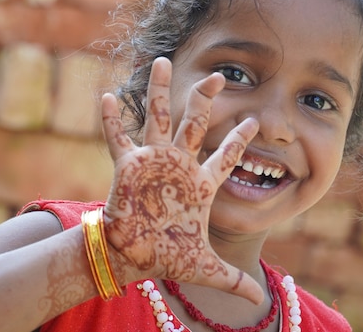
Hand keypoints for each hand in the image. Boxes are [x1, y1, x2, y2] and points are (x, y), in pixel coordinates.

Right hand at [101, 57, 263, 304]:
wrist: (133, 258)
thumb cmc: (166, 257)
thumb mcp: (205, 267)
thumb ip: (233, 280)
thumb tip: (256, 302)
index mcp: (200, 183)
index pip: (226, 156)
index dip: (240, 139)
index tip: (255, 119)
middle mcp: (177, 165)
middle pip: (195, 123)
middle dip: (206, 99)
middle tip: (219, 75)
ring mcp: (152, 161)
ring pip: (158, 117)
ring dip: (159, 90)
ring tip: (163, 60)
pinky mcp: (127, 166)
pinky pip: (117, 138)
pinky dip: (111, 119)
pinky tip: (106, 95)